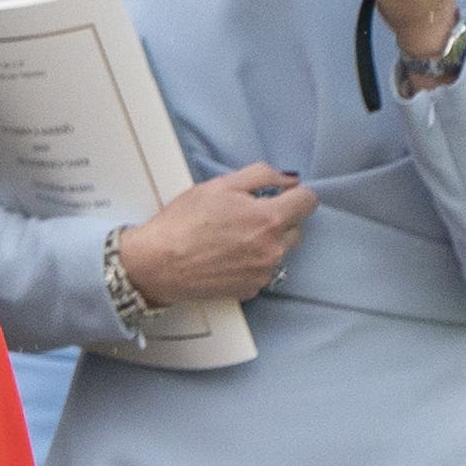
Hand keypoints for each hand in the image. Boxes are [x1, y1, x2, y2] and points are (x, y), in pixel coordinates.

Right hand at [115, 163, 316, 307]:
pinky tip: (226, 258)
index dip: (295, 194)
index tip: (279, 196)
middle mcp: (273, 249)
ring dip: (266, 243)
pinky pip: (263, 271)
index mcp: (269, 219)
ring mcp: (263, 272)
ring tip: (233, 239)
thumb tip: (290, 179)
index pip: (309, 202)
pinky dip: (251, 263)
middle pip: (297, 228)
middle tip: (246, 217)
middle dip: (279, 220)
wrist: (156, 264)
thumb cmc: (183, 222)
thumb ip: (262, 175)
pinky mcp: (250, 290)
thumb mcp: (220, 185)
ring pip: (280, 251)